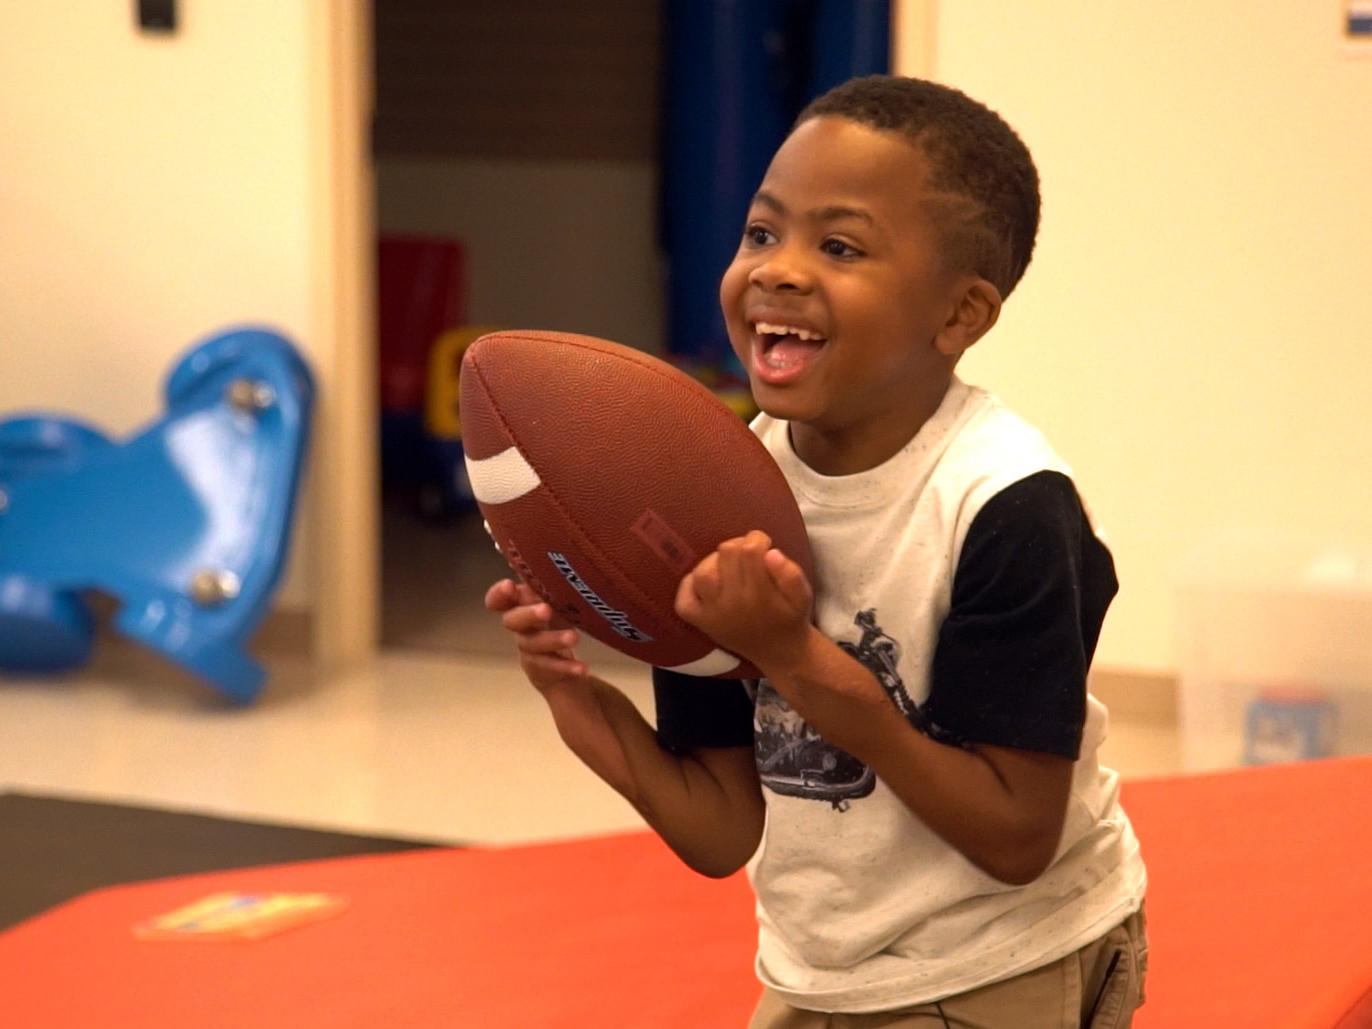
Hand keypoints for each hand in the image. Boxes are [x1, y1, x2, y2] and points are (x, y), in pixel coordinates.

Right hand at [484, 579, 588, 689]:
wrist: (558, 664)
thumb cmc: (556, 619)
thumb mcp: (553, 598)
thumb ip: (549, 581)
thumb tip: (559, 548)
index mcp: (519, 605)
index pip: (497, 600)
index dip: (499, 594)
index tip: (509, 585)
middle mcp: (519, 627)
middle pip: (512, 621)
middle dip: (528, 614)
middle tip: (546, 610)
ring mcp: (528, 649)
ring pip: (534, 644)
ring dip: (553, 640)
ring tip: (574, 637)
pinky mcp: (541, 669)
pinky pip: (551, 668)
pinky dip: (567, 668)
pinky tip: (583, 668)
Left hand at [674, 530, 812, 671]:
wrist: (780, 652)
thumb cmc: (791, 618)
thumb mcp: (804, 595)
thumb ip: (791, 574)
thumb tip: (770, 552)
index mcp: (760, 594)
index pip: (750, 551)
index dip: (757, 539)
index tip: (764, 544)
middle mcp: (733, 603)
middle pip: (726, 554)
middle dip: (738, 545)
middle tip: (748, 553)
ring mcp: (713, 614)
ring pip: (702, 573)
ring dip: (714, 560)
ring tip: (727, 564)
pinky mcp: (702, 623)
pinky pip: (683, 601)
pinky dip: (687, 586)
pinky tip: (704, 582)